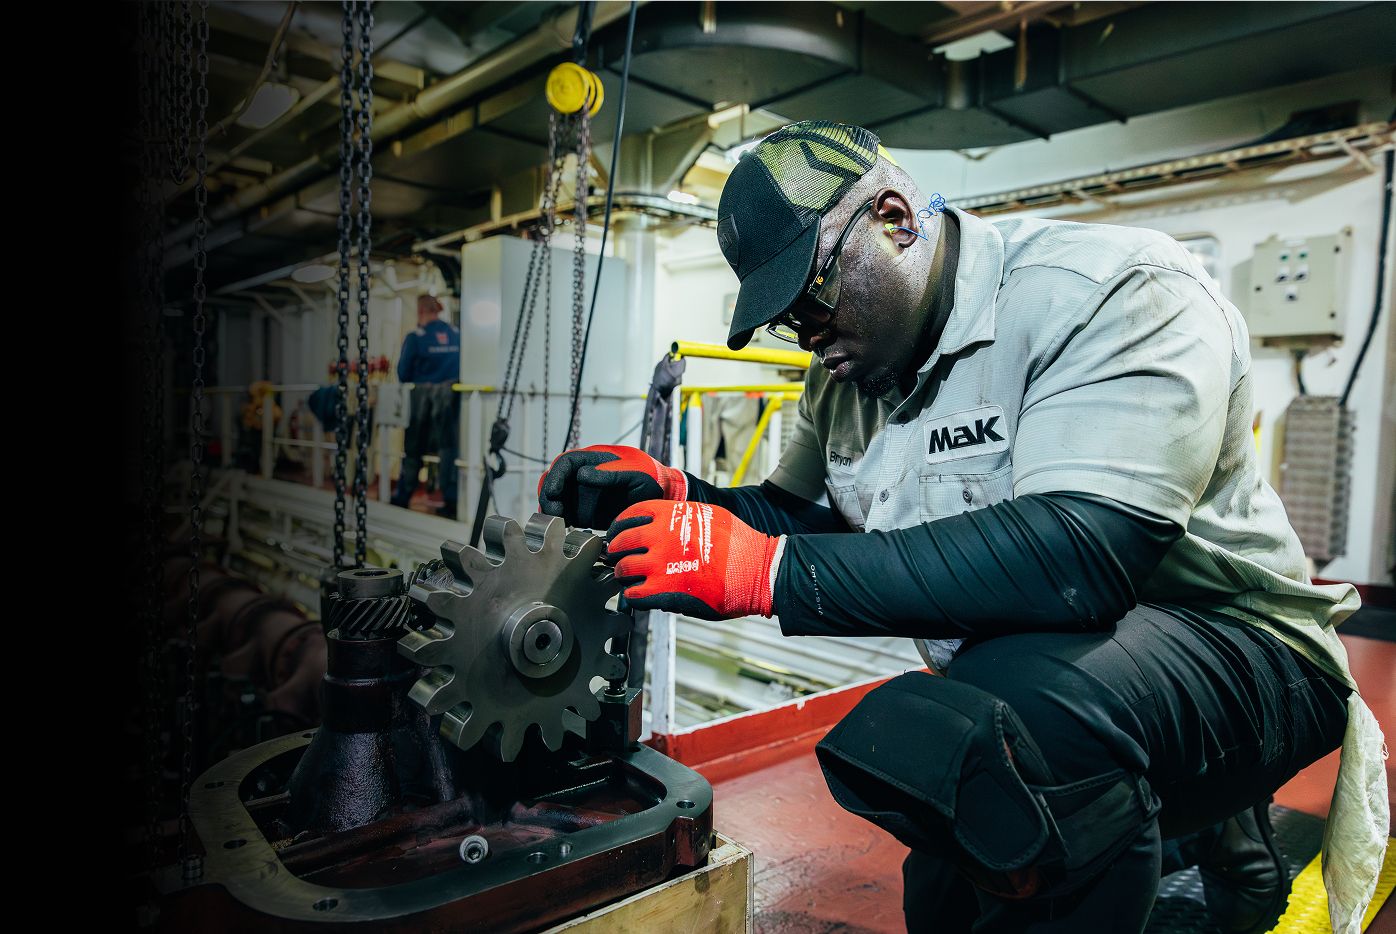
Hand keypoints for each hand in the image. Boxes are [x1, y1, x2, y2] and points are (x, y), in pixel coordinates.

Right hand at [538, 445, 686, 528]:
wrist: (660, 498)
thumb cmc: (650, 479)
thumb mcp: (634, 474)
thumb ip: (610, 474)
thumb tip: (582, 474)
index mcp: (592, 460)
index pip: (565, 463)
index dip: (555, 477)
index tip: (554, 492)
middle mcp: (582, 477)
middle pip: (553, 482)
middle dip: (548, 497)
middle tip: (554, 514)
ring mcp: (581, 495)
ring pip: (555, 501)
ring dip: (551, 512)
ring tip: (558, 526)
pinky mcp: (583, 514)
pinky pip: (564, 517)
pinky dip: (559, 524)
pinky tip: (563, 533)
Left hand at [605, 500, 783, 619]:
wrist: (757, 570)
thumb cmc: (740, 544)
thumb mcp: (708, 515)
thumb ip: (681, 517)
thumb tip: (666, 522)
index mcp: (671, 515)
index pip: (629, 515)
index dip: (620, 526)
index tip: (619, 534)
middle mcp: (661, 537)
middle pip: (621, 543)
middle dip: (615, 552)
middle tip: (617, 559)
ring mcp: (661, 565)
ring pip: (624, 570)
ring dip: (623, 576)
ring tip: (628, 579)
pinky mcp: (666, 591)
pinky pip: (635, 595)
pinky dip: (633, 596)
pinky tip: (640, 595)